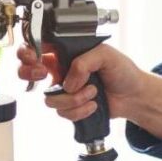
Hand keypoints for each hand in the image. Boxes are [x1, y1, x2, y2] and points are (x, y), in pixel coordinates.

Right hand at [15, 42, 147, 122]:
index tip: (34, 58)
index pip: (36, 48)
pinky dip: (80, 110)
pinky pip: (63, 112)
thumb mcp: (106, 54)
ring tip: (93, 91)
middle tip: (44, 74)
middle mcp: (61, 71)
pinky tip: (93, 104)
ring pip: (50, 98)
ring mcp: (64, 90)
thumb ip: (84, 62)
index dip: (27, 53)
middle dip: (30, 74)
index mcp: (67, 53)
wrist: (134, 96)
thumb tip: (68, 81)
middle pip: (27, 72)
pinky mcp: (70, 107)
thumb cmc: (123, 71)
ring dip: (73, 98)